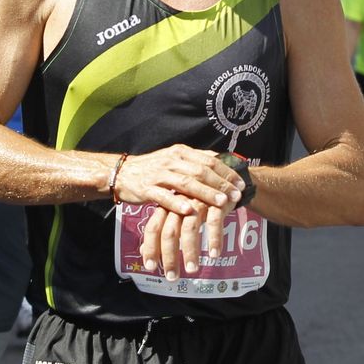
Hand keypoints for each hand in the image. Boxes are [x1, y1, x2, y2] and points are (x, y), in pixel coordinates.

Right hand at [111, 145, 244, 217]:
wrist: (122, 173)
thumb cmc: (153, 168)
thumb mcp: (174, 158)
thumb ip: (196, 160)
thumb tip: (222, 159)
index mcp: (180, 152)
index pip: (209, 160)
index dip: (226, 172)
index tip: (240, 183)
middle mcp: (171, 161)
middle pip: (200, 172)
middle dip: (221, 184)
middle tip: (236, 195)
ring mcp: (158, 175)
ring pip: (186, 184)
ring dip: (205, 193)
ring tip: (221, 203)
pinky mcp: (146, 189)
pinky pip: (163, 197)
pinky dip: (177, 203)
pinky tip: (190, 210)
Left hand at [137, 202, 228, 279]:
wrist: (220, 180)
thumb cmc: (194, 202)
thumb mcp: (175, 214)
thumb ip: (160, 231)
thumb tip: (142, 253)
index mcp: (167, 206)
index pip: (153, 227)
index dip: (150, 247)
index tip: (150, 266)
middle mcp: (180, 205)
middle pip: (170, 232)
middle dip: (169, 256)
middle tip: (172, 276)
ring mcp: (198, 203)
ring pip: (190, 229)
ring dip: (191, 252)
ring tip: (192, 270)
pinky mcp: (216, 202)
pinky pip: (213, 223)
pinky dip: (214, 239)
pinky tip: (214, 254)